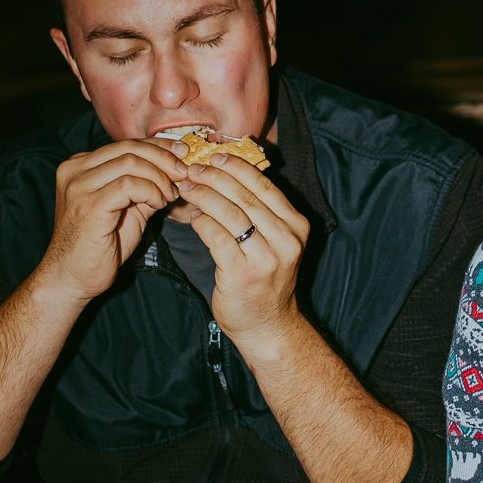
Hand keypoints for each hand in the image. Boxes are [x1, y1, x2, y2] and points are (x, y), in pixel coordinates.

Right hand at [40, 141, 186, 304]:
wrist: (71, 278)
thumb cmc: (98, 246)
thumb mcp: (126, 208)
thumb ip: (143, 186)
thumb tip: (174, 169)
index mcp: (80, 166)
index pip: (125, 144)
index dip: (158, 147)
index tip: (182, 155)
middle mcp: (74, 170)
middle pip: (128, 148)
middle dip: (163, 158)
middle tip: (183, 172)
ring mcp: (78, 186)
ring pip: (130, 162)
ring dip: (159, 178)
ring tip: (169, 196)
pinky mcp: (89, 204)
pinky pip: (129, 184)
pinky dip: (151, 191)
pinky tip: (158, 204)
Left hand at [178, 155, 309, 350]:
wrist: (267, 326)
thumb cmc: (264, 280)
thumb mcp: (274, 242)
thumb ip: (258, 212)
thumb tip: (225, 174)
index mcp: (296, 225)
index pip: (264, 185)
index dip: (237, 166)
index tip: (214, 156)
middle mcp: (287, 239)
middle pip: (246, 195)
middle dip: (215, 177)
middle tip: (193, 169)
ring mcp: (267, 258)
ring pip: (230, 213)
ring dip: (203, 195)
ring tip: (186, 188)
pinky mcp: (243, 273)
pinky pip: (216, 237)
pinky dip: (200, 222)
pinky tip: (190, 216)